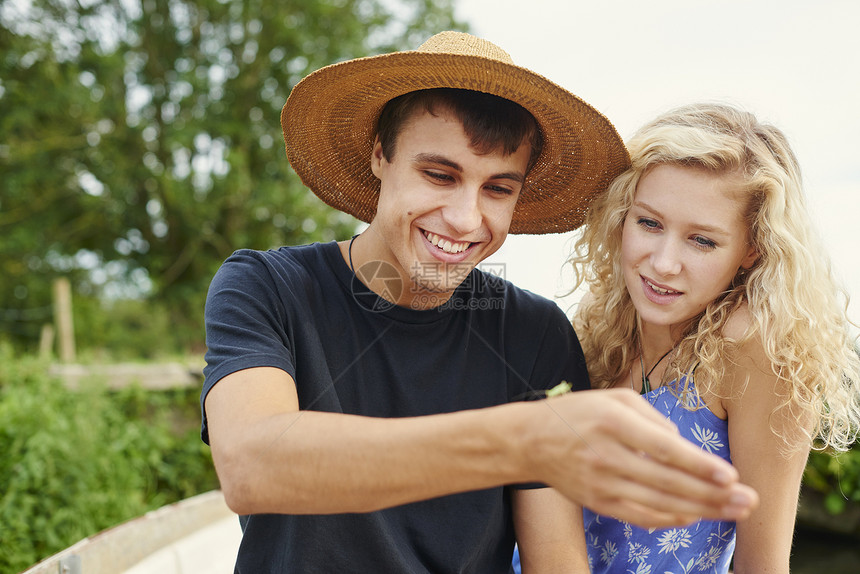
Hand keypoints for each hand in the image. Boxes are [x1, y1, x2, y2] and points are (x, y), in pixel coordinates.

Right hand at [529, 388, 757, 527]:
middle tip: (749, 500)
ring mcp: (600, 483)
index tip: (730, 475)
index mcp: (611, 421)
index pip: (661, 448)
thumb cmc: (578, 413)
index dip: (697, 464)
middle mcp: (606, 454)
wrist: (530, 440)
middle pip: (667, 481)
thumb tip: (684, 446)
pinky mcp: (597, 502)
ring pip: (659, 503)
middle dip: (712, 494)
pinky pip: (640, 516)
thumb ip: (652, 417)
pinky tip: (695, 516)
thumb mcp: (612, 397)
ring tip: (736, 511)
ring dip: (702, 509)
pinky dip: (670, 518)